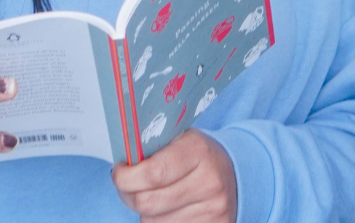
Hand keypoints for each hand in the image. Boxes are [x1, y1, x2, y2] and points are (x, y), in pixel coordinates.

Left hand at [112, 129, 237, 222]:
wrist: (235, 174)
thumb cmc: (198, 157)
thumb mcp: (179, 140)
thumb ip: (152, 149)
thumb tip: (121, 167)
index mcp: (198, 150)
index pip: (152, 173)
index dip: (126, 177)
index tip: (119, 172)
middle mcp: (209, 181)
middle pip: (147, 202)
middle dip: (129, 195)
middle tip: (128, 186)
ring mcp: (213, 209)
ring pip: (152, 222)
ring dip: (146, 212)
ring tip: (158, 196)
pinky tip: (170, 210)